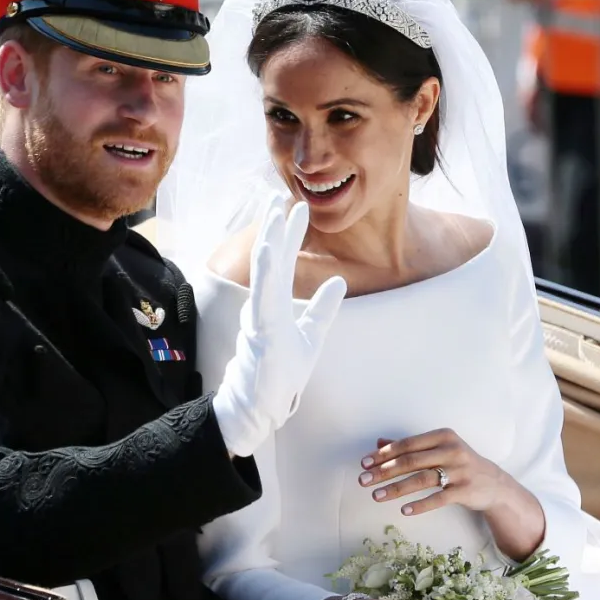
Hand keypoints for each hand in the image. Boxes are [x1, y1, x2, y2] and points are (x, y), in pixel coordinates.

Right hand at [212, 195, 346, 456]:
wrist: (263, 405)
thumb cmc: (282, 374)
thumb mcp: (312, 337)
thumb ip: (322, 309)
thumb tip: (338, 280)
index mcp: (275, 303)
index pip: (284, 262)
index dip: (290, 234)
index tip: (297, 207)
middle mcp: (265, 304)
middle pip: (271, 258)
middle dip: (275, 226)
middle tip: (279, 194)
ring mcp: (261, 315)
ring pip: (265, 271)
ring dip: (269, 240)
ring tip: (273, 213)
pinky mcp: (261, 330)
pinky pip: (263, 295)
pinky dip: (266, 271)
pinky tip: (268, 249)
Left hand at [359, 429, 512, 515]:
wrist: (493, 484)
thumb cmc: (458, 463)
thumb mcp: (437, 450)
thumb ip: (410, 447)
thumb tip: (379, 443)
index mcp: (442, 436)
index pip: (407, 444)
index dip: (384, 454)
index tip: (364, 463)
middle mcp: (452, 450)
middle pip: (412, 461)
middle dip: (384, 471)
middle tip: (363, 480)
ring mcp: (460, 470)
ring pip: (423, 479)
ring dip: (397, 489)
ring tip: (376, 496)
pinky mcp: (466, 490)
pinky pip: (439, 498)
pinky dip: (420, 505)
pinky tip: (404, 511)